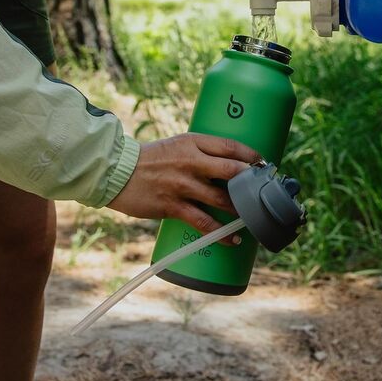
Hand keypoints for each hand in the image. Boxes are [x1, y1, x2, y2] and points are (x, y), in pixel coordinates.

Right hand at [107, 133, 259, 240]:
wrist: (118, 172)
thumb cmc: (150, 159)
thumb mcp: (177, 146)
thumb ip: (200, 153)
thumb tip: (229, 167)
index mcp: (192, 142)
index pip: (230, 146)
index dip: (251, 156)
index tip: (263, 164)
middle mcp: (190, 161)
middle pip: (232, 171)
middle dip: (252, 182)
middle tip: (263, 191)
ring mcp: (182, 185)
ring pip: (222, 199)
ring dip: (241, 210)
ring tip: (252, 217)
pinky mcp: (173, 206)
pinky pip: (204, 223)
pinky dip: (222, 233)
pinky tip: (233, 237)